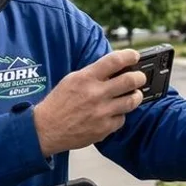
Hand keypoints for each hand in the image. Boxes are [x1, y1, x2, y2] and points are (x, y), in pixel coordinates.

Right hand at [33, 49, 147, 156]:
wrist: (46, 129)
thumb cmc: (58, 103)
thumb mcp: (71, 80)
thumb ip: (93, 73)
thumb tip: (115, 67)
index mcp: (86, 78)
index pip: (115, 61)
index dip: (130, 56)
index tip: (135, 56)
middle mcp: (96, 94)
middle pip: (131, 80)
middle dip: (139, 77)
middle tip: (139, 78)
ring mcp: (101, 112)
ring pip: (132, 100)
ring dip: (136, 96)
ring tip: (133, 94)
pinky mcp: (104, 128)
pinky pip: (122, 119)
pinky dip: (120, 115)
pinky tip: (113, 113)